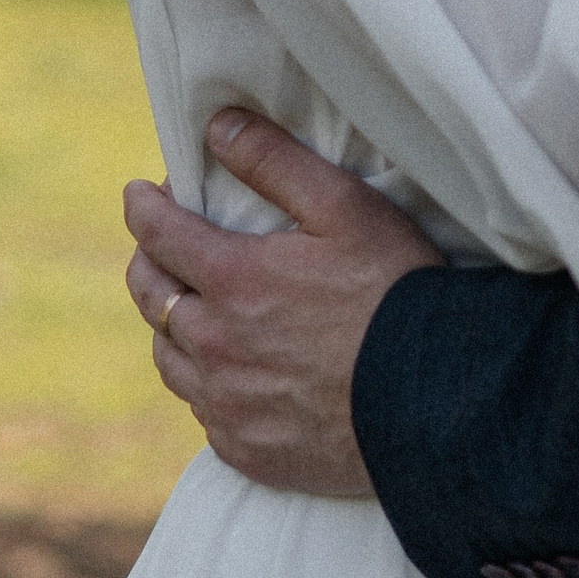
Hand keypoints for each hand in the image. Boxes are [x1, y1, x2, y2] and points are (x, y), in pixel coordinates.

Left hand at [123, 113, 445, 496]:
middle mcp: (215, 345)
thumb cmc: (397, 293)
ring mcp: (227, 404)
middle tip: (160, 248)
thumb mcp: (345, 206)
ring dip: (171, 328)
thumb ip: (275, 162)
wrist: (438, 403)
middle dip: (148, 263)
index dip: (144, 206)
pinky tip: (230, 374)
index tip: (140, 194)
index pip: (157, 233)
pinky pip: (203, 413)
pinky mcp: (247, 450)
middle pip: (149, 298)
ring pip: (169, 360)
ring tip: (190, 311)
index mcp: (232, 279)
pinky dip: (206, 386)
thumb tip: (217, 128)